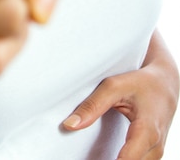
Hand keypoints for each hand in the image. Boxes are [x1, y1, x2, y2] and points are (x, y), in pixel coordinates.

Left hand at [62, 31, 178, 158]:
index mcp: (147, 130)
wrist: (165, 84)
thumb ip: (92, 105)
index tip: (89, 159)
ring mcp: (156, 154)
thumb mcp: (114, 87)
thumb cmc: (140, 83)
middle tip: (85, 154)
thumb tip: (69, 125)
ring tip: (92, 153)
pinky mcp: (152, 156)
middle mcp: (155, 147)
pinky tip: (104, 155)